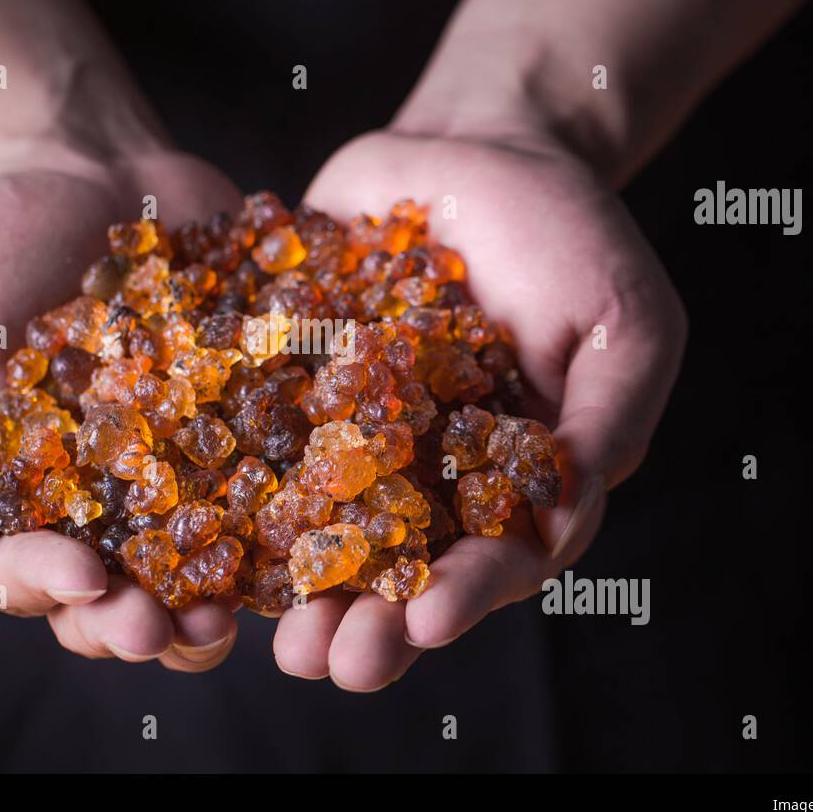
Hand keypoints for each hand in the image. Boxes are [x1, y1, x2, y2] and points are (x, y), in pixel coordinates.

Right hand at [0, 142, 244, 671]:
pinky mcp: (249, 426)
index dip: (52, 589)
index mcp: (24, 499)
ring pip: (201, 574)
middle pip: (121, 600)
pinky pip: (273, 490)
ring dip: (213, 608)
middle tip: (165, 630)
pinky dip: (287, 524)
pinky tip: (304, 533)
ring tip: (231, 613)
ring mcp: (185, 470)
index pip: (30, 575)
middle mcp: (107, 504)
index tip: (84, 579)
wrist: (83, 168)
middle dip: (140, 627)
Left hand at [273, 128, 686, 689]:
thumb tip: (568, 511)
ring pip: (314, 524)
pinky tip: (189, 512)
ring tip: (256, 633)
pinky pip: (251, 433)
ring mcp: (348, 431)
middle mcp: (423, 472)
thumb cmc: (571, 236)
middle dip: (362, 621)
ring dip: (286, 583)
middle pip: (394, 567)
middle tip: (326, 663)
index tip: (425, 624)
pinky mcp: (287, 383)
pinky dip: (222, 476)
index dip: (465, 596)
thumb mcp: (623, 321)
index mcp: (508, 478)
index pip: (494, 556)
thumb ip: (607, 415)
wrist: (478, 149)